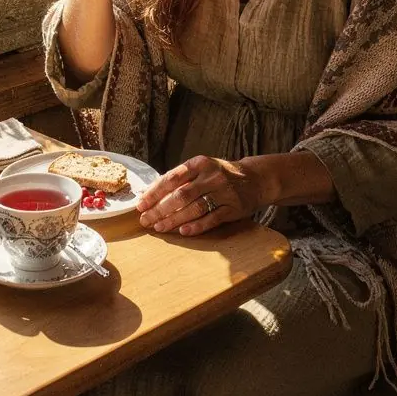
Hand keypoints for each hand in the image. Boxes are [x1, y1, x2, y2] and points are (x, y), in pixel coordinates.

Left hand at [137, 155, 265, 235]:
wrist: (255, 179)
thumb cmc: (220, 175)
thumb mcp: (202, 169)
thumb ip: (182, 179)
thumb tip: (151, 194)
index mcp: (200, 163)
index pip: (172, 178)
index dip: (155, 192)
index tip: (141, 204)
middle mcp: (211, 176)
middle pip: (181, 195)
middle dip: (160, 209)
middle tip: (146, 220)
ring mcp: (223, 192)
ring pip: (194, 208)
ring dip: (174, 220)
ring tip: (159, 227)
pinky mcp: (233, 208)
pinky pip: (212, 219)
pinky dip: (196, 226)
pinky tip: (183, 232)